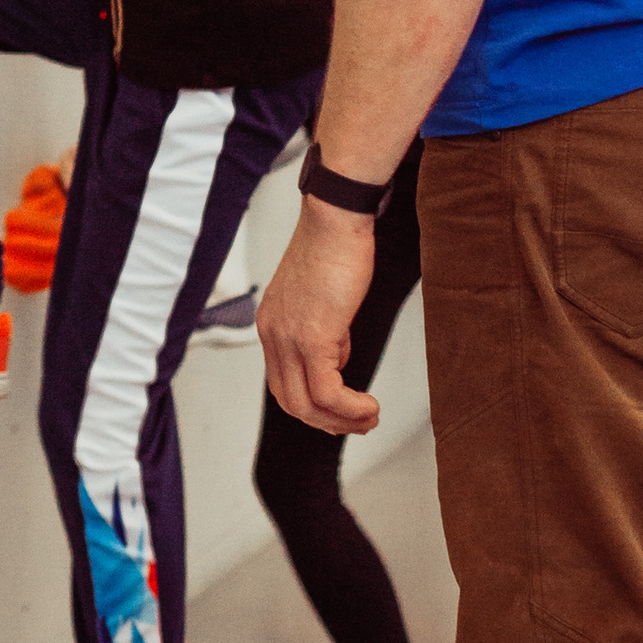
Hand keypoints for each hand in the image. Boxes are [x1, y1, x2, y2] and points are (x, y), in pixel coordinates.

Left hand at [256, 199, 380, 433]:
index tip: (342, 412)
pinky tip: (371, 406)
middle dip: (328, 422)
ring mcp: (288, 338)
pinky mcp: (312, 338)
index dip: (314, 406)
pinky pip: (327, 393)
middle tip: (360, 423)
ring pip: (306, 405)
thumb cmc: (335, 249)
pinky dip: (351, 409)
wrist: (336, 219)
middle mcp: (272, 335)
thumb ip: (324, 329)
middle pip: (290, 402)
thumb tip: (338, 354)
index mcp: (272, 325)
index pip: (282, 384)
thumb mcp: (323, 298)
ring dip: (342, 421)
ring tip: (370, 417)